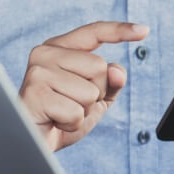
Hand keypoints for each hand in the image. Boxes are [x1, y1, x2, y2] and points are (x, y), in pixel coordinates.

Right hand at [20, 21, 148, 150]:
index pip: (93, 32)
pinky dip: (71, 123)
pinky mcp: (35, 93)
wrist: (29, 142)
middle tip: (71, 103)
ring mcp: (38, 71)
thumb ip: (111, 82)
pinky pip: (76, 112)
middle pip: (100, 67)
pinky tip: (54, 121)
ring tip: (61, 112)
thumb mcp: (94, 98)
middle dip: (95, 93)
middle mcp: (46, 53)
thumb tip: (117, 70)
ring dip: (83, 111)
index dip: (119, 30)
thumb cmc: (60, 117)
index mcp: (59, 48)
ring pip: (90, 92)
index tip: (144, 31)